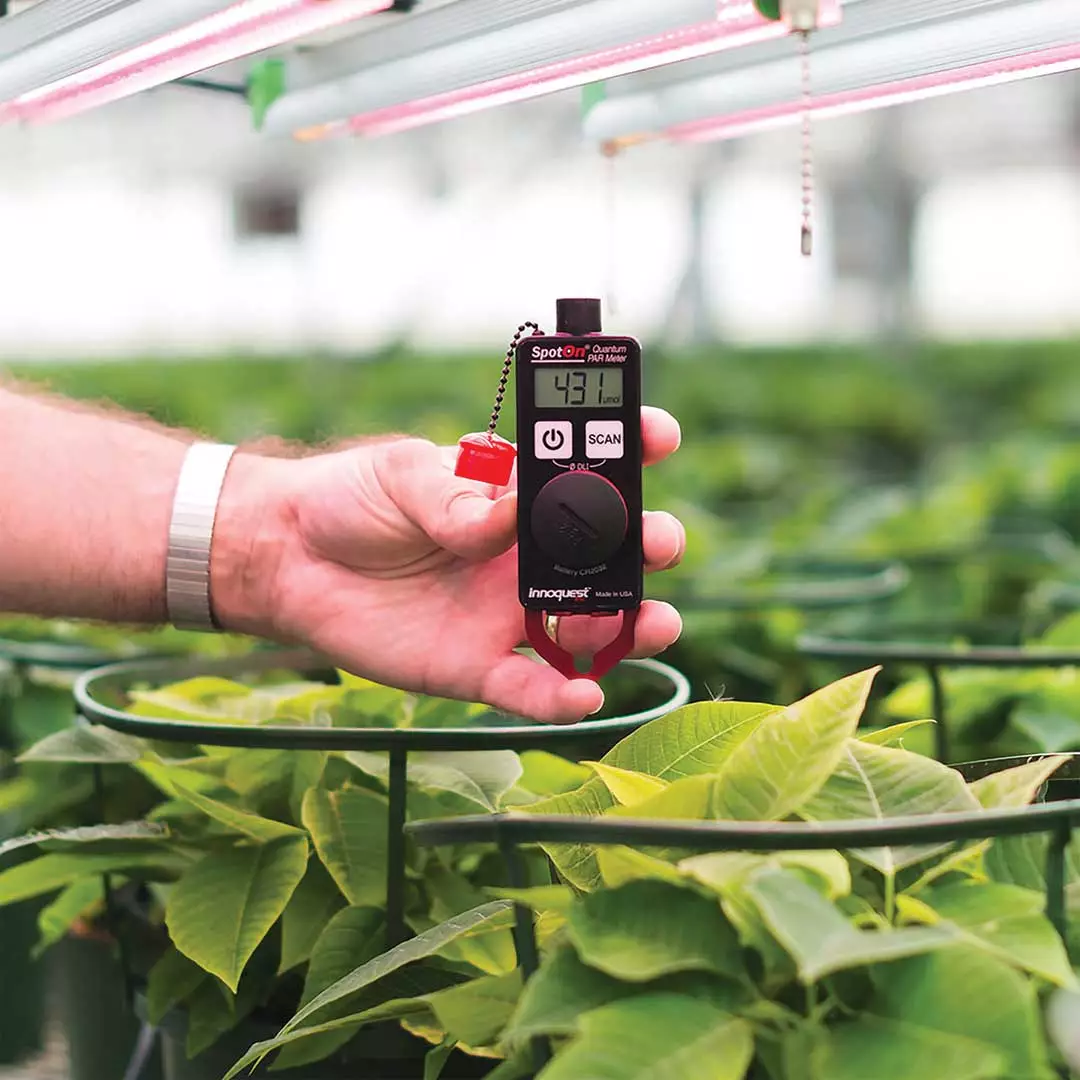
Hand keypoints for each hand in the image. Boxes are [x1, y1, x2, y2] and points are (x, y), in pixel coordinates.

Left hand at [214, 409, 684, 722]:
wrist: (289, 558)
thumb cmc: (351, 500)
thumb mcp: (404, 476)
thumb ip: (457, 498)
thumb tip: (505, 519)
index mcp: (516, 495)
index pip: (589, 472)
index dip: (633, 449)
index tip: (660, 436)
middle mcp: (525, 555)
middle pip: (608, 556)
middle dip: (647, 547)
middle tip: (656, 544)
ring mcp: (506, 613)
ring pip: (590, 627)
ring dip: (628, 626)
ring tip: (645, 622)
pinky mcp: (477, 666)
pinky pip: (529, 688)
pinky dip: (562, 698)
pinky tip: (585, 695)